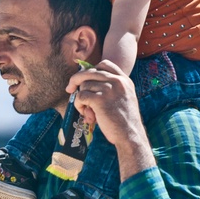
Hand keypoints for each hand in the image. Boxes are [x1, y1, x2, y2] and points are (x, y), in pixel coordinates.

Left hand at [67, 60, 154, 178]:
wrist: (130, 134)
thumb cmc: (124, 121)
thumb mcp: (124, 98)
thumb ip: (112, 88)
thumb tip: (86, 84)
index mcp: (124, 80)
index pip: (104, 64)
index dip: (91, 70)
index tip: (84, 79)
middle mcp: (117, 81)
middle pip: (89, 72)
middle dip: (76, 80)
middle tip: (69, 89)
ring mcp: (109, 89)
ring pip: (83, 85)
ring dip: (80, 98)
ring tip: (87, 110)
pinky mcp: (100, 99)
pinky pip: (80, 96)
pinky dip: (79, 105)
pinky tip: (86, 114)